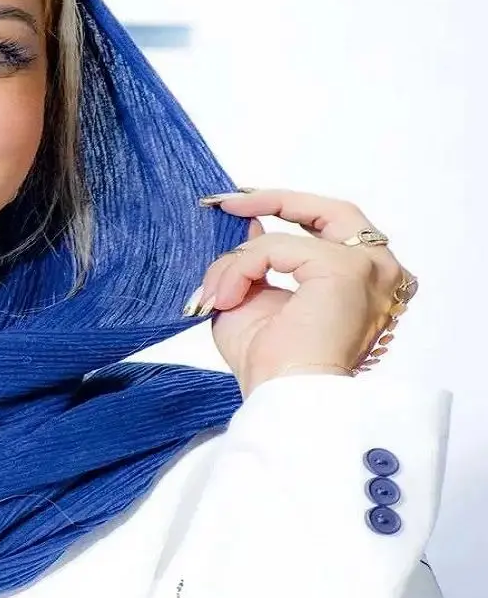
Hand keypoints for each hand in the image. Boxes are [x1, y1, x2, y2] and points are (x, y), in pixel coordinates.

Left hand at [189, 188, 412, 397]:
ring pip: (290, 235)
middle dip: (275, 200)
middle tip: (229, 203)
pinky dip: (243, 267)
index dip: (285, 208)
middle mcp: (378, 272)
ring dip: (242, 259)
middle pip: (331, 210)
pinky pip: (278, 248)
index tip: (237, 204)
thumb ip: (255, 259)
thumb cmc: (272, 363)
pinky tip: (228, 298)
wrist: (283, 397)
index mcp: (362, 281)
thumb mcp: (254, 297)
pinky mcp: (347, 270)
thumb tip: (247, 223)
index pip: (329, 226)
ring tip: (219, 293)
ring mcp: (368, 269)